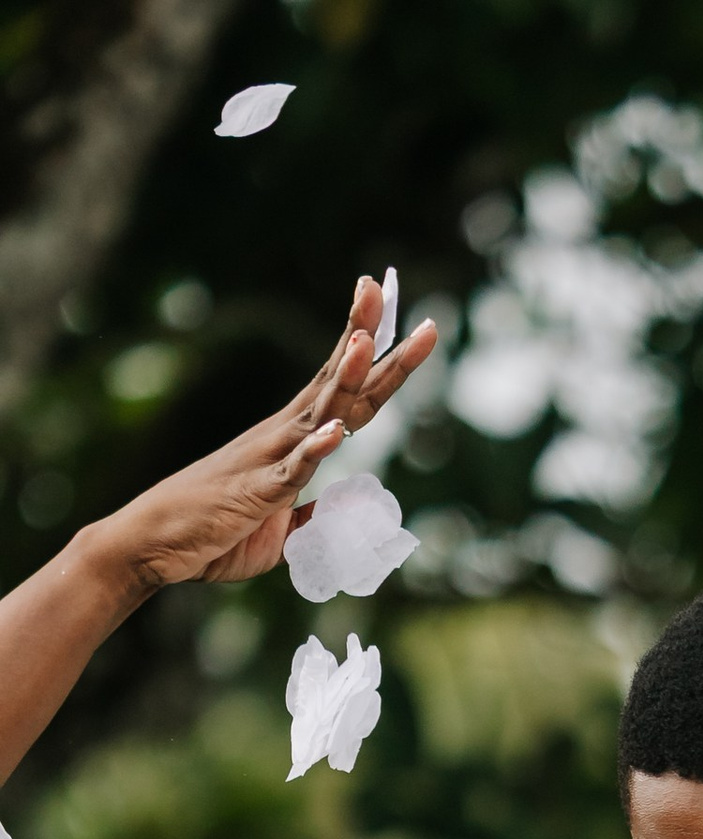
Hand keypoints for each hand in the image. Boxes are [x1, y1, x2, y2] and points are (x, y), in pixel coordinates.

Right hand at [96, 276, 437, 607]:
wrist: (158, 544)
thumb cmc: (217, 531)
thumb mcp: (283, 528)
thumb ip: (314, 514)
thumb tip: (343, 509)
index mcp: (294, 441)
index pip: (344, 392)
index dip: (377, 359)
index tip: (403, 322)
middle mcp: (283, 437)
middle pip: (336, 383)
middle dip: (365, 338)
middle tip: (382, 289)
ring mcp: (270, 459)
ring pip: (317, 412)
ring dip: (342, 377)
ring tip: (365, 339)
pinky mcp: (257, 492)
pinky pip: (291, 470)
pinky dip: (315, 451)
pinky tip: (336, 432)